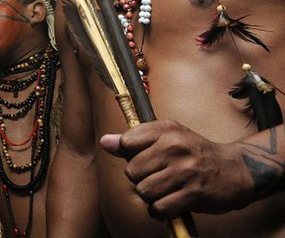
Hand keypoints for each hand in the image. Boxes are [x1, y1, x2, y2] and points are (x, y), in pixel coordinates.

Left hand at [100, 120, 255, 217]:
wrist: (237, 170)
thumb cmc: (194, 153)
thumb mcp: (167, 138)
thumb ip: (134, 141)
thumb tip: (105, 142)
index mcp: (166, 130)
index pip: (126, 143)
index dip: (131, 155)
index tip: (146, 157)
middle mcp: (175, 147)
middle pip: (132, 171)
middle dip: (141, 178)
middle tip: (159, 176)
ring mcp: (185, 171)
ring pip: (144, 191)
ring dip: (152, 196)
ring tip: (166, 189)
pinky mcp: (194, 194)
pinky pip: (159, 208)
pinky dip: (160, 210)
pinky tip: (171, 202)